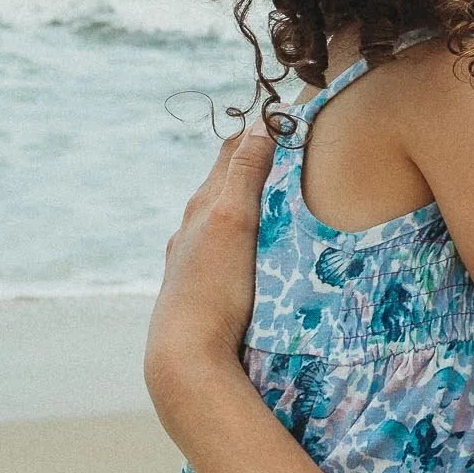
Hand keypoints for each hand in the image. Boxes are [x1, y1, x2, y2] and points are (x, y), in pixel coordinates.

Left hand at [144, 123, 274, 425]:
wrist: (185, 358)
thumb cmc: (213, 288)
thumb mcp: (233, 220)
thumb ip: (245, 172)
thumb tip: (260, 122)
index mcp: (203, 206)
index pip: (231, 152)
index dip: (258, 131)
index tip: (287, 114)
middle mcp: (192, 229)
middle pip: (223, 183)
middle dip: (252, 161)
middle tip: (287, 146)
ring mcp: (192, 262)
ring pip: (221, 219)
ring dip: (246, 201)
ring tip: (275, 196)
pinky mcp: (199, 292)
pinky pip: (221, 250)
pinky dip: (240, 235)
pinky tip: (251, 252)